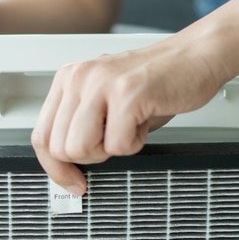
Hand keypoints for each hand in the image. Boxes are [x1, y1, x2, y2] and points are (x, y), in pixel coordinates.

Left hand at [30, 37, 228, 193]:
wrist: (196, 56)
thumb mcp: (106, 101)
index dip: (55, 169)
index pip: (41, 136)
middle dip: (90, 157)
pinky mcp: (128, 93)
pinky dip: (135, 143)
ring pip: (81, 149)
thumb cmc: (155, 83)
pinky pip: (117, 145)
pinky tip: (144, 120)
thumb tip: (66, 169)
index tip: (72, 183)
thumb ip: (80, 126)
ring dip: (110, 150)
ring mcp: (102, 84)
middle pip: (60, 149)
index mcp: (69, 79)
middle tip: (115, 139)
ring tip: (128, 127)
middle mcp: (80, 78)